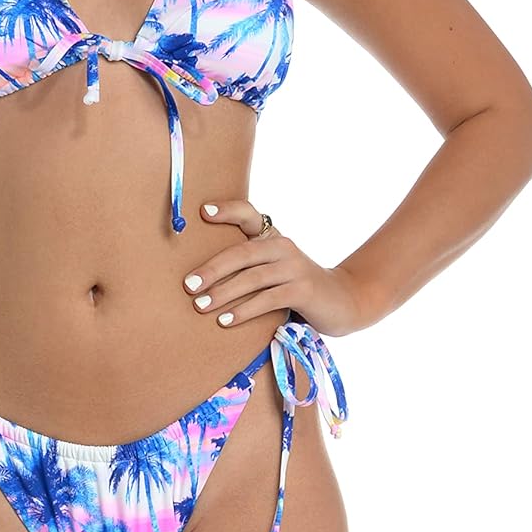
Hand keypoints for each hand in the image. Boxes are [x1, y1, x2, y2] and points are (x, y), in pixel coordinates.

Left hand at [182, 198, 364, 337]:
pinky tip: (226, 320)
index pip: (249, 215)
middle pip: (242, 253)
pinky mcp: (303, 290)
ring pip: (252, 278)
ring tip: (201, 306)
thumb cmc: (296, 287)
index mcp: (273, 237)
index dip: (227, 211)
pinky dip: (244, 310)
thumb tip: (200, 278)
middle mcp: (283, 246)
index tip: (203, 212)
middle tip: (188, 285)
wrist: (342, 301)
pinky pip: (268, 299)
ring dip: (223, 293)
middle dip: (212, 269)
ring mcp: (295, 267)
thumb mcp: (274, 269)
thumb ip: (248, 266)